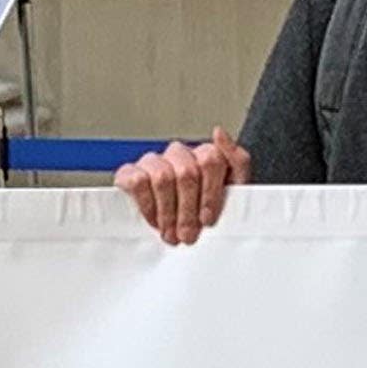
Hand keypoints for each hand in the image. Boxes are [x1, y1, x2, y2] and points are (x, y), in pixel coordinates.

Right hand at [115, 127, 249, 245]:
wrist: (171, 232)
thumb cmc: (201, 212)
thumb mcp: (231, 191)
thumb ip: (237, 161)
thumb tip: (219, 132)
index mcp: (205, 155)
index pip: (211, 160)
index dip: (210, 193)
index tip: (208, 219)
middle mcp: (179, 154)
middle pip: (186, 172)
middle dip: (188, 210)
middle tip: (188, 234)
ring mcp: (153, 161)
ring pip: (163, 177)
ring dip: (168, 212)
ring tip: (171, 233)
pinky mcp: (129, 172)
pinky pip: (138, 182)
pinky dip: (148, 206)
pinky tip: (154, 220)